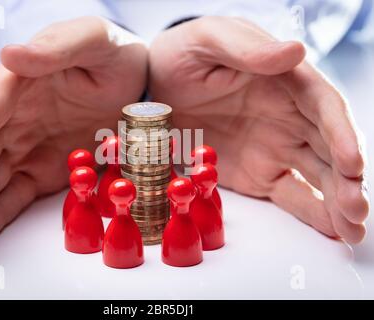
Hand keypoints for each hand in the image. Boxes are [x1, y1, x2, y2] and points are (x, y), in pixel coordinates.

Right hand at [0, 17, 146, 241]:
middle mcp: (14, 118)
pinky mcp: (43, 169)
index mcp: (19, 84)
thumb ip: (55, 49)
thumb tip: (8, 55)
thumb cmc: (112, 55)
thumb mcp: (92, 40)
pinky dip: (0, 211)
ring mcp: (27, 147)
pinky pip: (18, 192)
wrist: (138, 83)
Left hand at [149, 17, 368, 243]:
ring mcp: (276, 148)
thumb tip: (297, 51)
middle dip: (347, 181)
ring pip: (318, 177)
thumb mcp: (210, 41)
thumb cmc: (183, 55)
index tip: (351, 165)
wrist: (154, 88)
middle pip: (330, 149)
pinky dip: (312, 213)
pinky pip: (290, 195)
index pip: (324, 108)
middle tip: (357, 211)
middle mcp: (290, 117)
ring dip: (337, 203)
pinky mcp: (259, 174)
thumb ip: (248, 50)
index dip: (342, 136)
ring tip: (353, 232)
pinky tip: (333, 232)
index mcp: (286, 81)